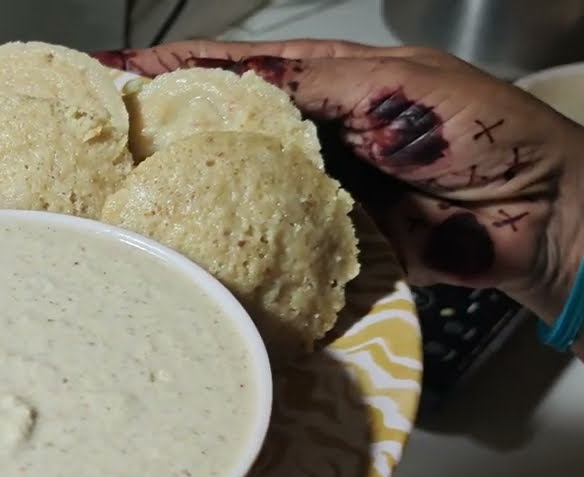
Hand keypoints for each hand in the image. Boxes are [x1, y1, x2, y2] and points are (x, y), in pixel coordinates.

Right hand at [95, 40, 583, 352]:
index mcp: (333, 77)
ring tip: (129, 185)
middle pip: (230, 124)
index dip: (177, 67)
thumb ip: (314, 86)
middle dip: (170, 126)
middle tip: (109, 135)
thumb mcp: (394, 88)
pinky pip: (271, 233)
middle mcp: (317, 130)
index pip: (240, 65)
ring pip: (243, 179)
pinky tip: (190, 235)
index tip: (119, 74)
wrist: (541, 218)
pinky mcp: (328, 237)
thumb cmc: (482, 136)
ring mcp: (319, 185)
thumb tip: (237, 81)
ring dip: (192, 183)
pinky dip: (233, 234)